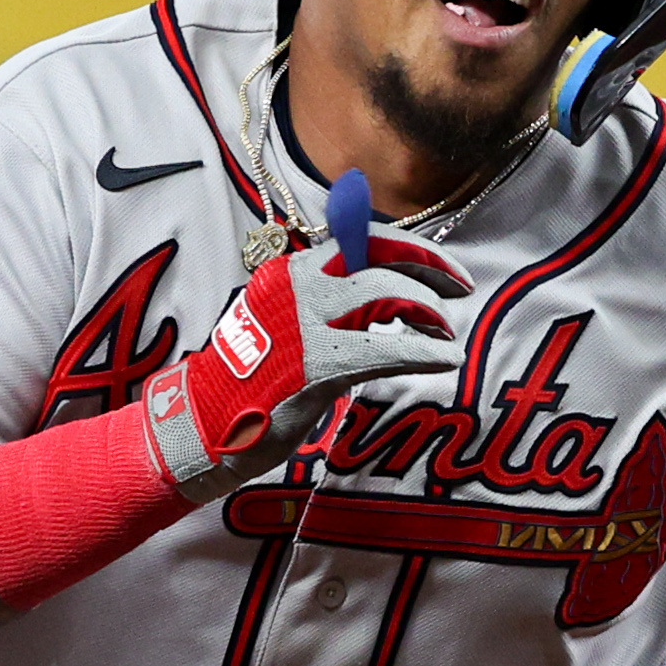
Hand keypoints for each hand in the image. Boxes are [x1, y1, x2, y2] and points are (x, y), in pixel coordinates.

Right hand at [142, 224, 464, 503]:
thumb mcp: (287, 326)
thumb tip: (390, 300)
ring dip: (429, 311)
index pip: (361, 239)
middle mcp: (296, 284)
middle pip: (378, 255)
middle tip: (460, 294)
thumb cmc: (253, 385)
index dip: (410, 248)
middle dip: (430, 271)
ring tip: (447, 334)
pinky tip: (445, 359)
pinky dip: (423, 350)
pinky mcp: (315, 363)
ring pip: (384, 293)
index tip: (443, 271)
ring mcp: (303, 322)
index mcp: (291, 272)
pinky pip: (385, 347)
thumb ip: (331, 308)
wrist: (205, 426)